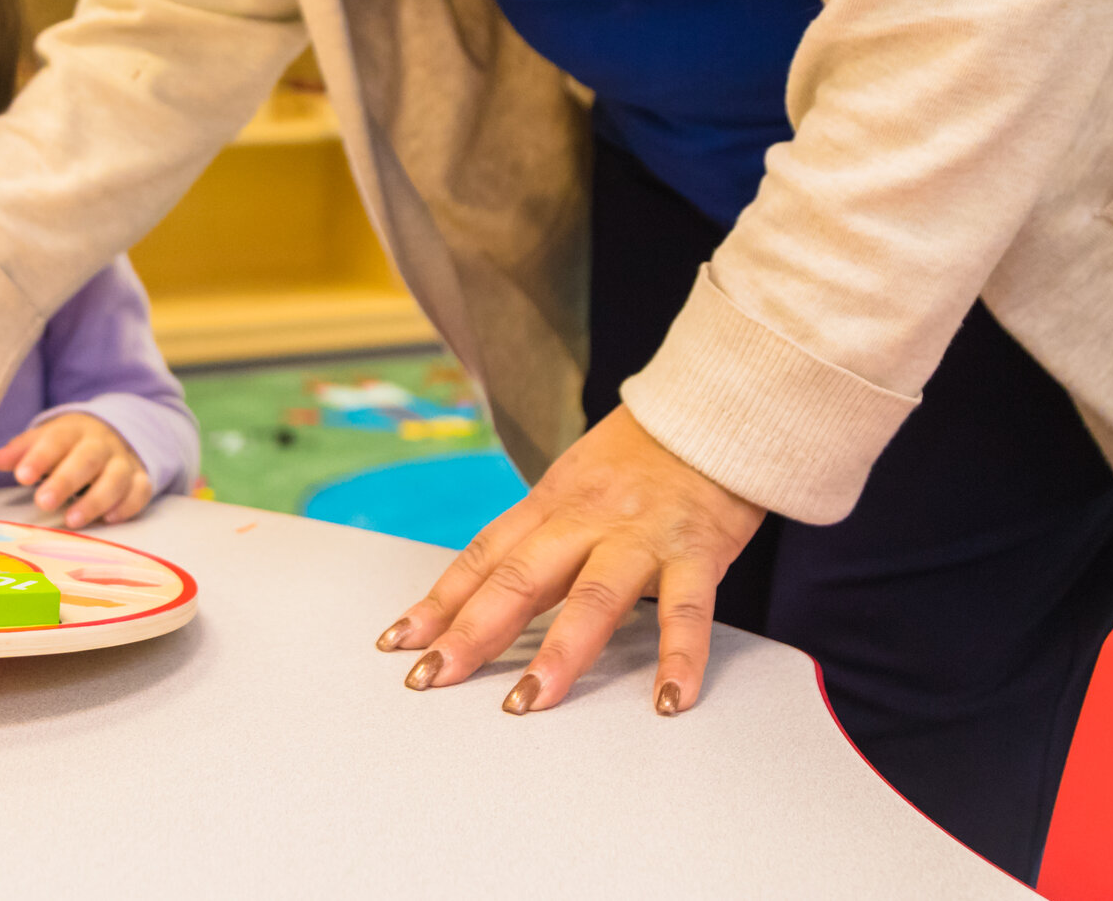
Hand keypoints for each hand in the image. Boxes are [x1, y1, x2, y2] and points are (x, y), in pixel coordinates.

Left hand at [0, 413, 153, 527]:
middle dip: (66, 481)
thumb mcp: (47, 439)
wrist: (117, 434)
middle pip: (87, 459)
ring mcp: (123, 462)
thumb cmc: (71, 444)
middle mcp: (102, 444)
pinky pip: (140, 492)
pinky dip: (127, 506)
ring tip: (72, 521)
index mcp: (75, 430)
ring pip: (116, 478)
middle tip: (43, 503)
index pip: (57, 439)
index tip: (22, 476)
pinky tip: (109, 519)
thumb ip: (23, 450)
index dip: (40, 457)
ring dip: (95, 500)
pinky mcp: (140, 480)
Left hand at [375, 407, 764, 715]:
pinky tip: (669, 699)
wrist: (712, 412)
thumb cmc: (639, 457)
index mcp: (550, 504)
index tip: (399, 642)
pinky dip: (680, 657)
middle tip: (434, 677)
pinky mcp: (697, 549)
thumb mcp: (573, 485)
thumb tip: (484, 591)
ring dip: (560, 653)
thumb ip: (538, 537)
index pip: (484, 557)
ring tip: (530, 701)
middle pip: (520, 578)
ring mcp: (641, 537)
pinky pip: (688, 609)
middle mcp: (586, 520)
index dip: (439, 601)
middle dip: (472, 632)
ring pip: (593, 597)